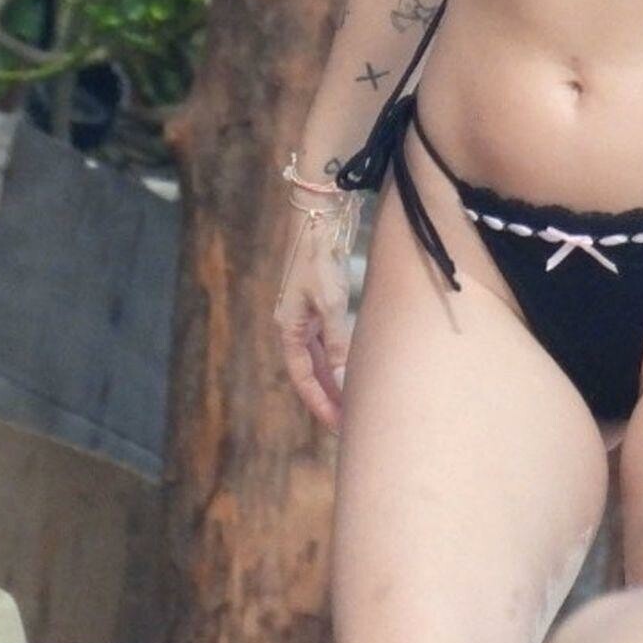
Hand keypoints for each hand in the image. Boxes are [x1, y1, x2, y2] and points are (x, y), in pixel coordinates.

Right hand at [272, 201, 357, 431]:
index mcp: (288, 328)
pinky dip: (338, 356)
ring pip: (319, 356)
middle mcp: (293, 324)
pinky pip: (327, 339)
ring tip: (354, 401)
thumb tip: (340, 379)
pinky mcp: (319, 300)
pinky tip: (353, 365)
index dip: (321, 403)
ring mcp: (305, 313)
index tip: (340, 425)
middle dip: (328, 396)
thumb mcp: (330, 302)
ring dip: (334, 378)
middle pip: (310, 371)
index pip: (303, 378)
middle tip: (349, 422)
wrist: (318, 217)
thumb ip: (335, 341)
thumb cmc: (320, 258)